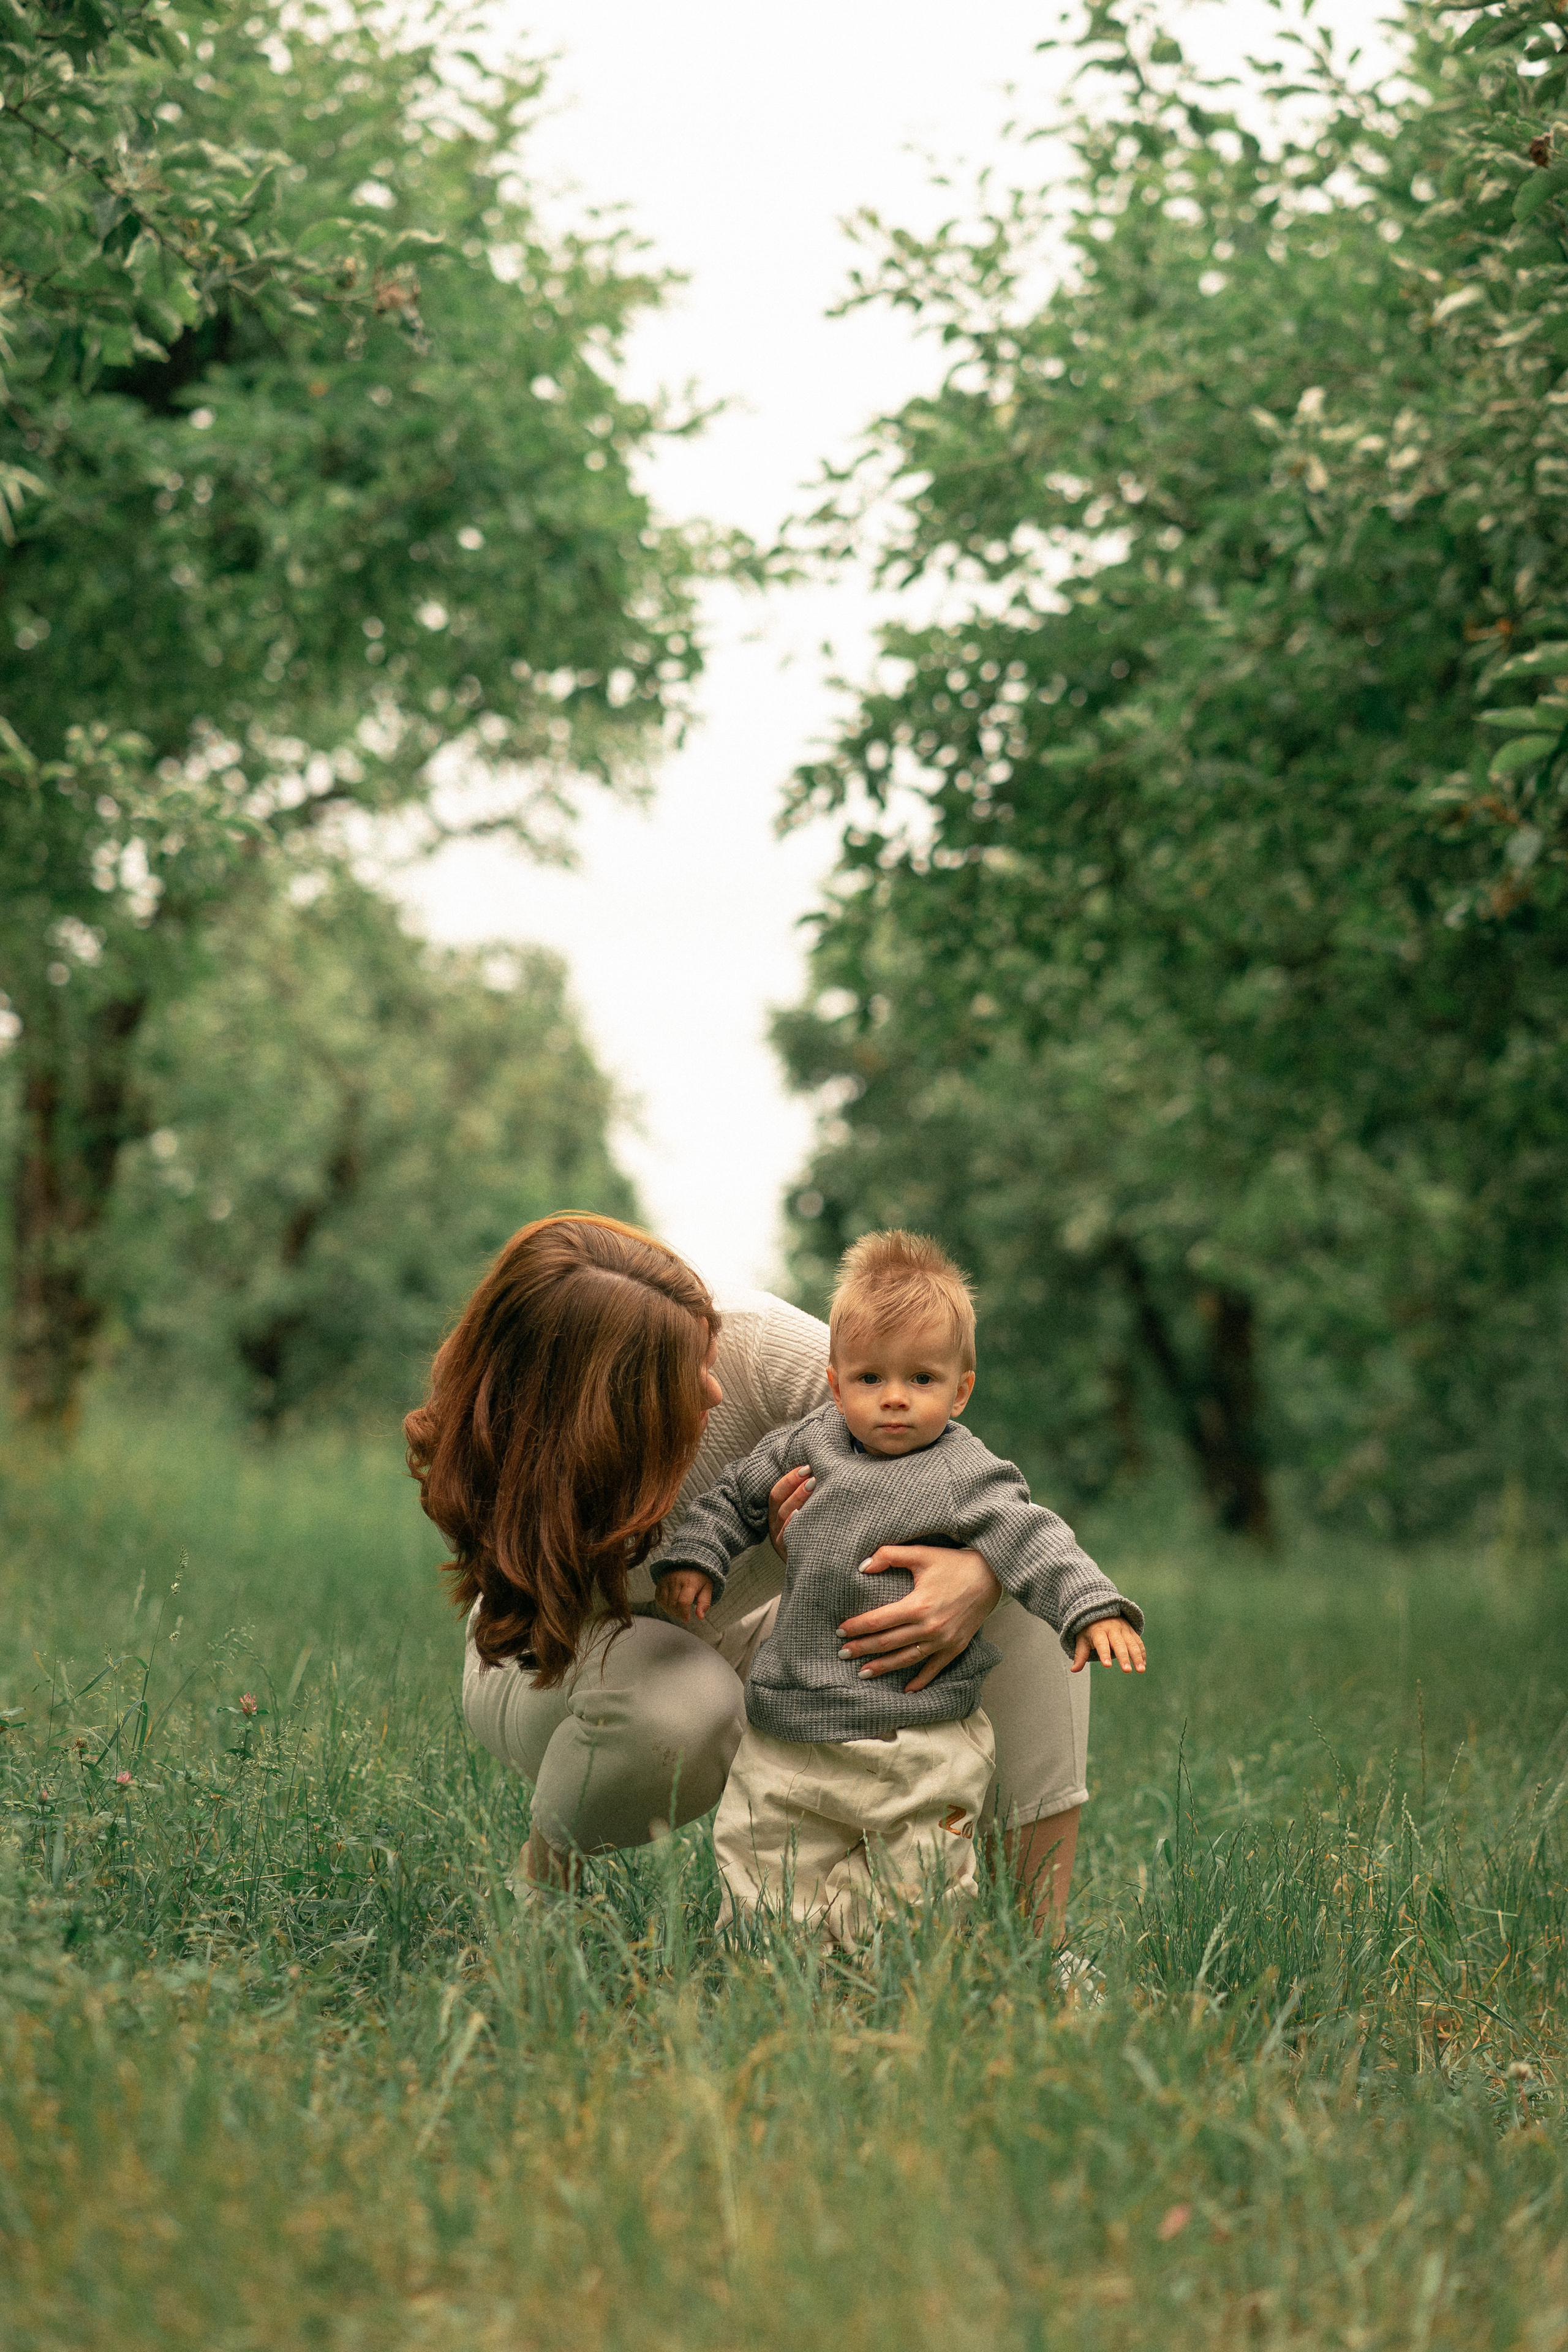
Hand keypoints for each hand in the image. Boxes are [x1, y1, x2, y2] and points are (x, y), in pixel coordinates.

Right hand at [656, 1569, 712, 1626]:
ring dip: (670, 1610)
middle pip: (673, 1605)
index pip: (683, 1602)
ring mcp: (666, 1580)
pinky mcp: (660, 1581)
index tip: (686, 1618)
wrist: (689, 1560)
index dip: (684, 1614)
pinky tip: (671, 1604)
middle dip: (678, 1613)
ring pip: (664, 1603)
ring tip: (678, 1609)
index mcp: (690, 1582)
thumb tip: (700, 1617)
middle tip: (683, 1613)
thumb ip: (704, 1602)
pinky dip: (663, 1605)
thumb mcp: (707, 1587)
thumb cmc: (700, 1576)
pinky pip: (658, 1598)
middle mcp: (676, 1580)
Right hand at [768, 1464, 814, 1559]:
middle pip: (780, 1503)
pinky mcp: (789, 1555)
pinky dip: (793, 1524)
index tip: (806, 1466)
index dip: (789, 1479)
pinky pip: (788, 1537)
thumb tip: (816, 1472)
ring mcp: (781, 1542)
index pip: (776, 1494)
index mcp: (777, 1517)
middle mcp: (776, 1529)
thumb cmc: (817, 1537)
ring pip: (784, 1516)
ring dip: (798, 1498)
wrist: (820, 1571)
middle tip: (814, 1474)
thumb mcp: (807, 1517)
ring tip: (814, 1485)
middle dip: (796, 1485)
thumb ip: (807, 1498)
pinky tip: (803, 1513)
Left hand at [836, 1545, 1002, 1693]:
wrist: (992, 1575)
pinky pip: (934, 1669)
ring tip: (863, 1672)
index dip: (857, 1627)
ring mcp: (943, 1641)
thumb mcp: (921, 1553)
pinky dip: (921, 1681)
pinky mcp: (956, 1647)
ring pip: (906, 1659)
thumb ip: (889, 1555)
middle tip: (842, 1654)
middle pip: (888, 1643)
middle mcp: (929, 1628)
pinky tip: (907, 1690)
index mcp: (918, 1605)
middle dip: (862, 1649)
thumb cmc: (954, 1563)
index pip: (879, 1621)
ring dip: (883, 1667)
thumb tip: (862, 1566)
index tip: (840, 1630)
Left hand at [1071, 1616, 1145, 1673]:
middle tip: (1127, 1670)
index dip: (1104, 1654)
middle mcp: (1112, 1629)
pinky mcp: (1132, 1631)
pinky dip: (1142, 1653)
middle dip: (1123, 1657)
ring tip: (1141, 1670)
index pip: (1101, 1643)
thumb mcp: (1082, 1639)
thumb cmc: (1090, 1629)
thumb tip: (1074, 1670)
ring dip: (1137, 1657)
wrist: (1102, 1611)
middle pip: (1119, 1644)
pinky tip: (1143, 1664)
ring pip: (1132, 1643)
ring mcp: (1124, 1629)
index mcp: (1098, 1631)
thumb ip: (1080, 1655)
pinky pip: (1138, 1642)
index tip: (1106, 1665)